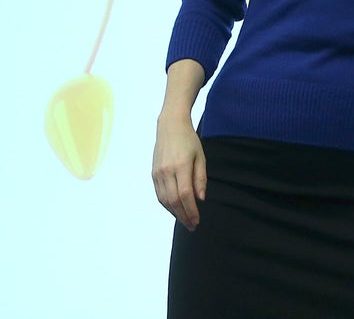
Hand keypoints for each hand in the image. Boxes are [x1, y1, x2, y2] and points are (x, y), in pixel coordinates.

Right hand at [151, 115, 206, 229]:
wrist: (170, 126)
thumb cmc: (189, 141)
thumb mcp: (200, 157)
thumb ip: (200, 178)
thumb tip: (200, 199)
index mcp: (181, 166)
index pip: (185, 195)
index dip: (191, 211)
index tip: (197, 221)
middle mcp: (166, 171)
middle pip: (174, 201)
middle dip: (183, 216)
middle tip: (192, 226)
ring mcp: (157, 173)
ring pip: (164, 200)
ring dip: (175, 213)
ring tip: (185, 220)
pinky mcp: (153, 174)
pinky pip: (159, 194)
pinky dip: (167, 205)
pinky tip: (175, 209)